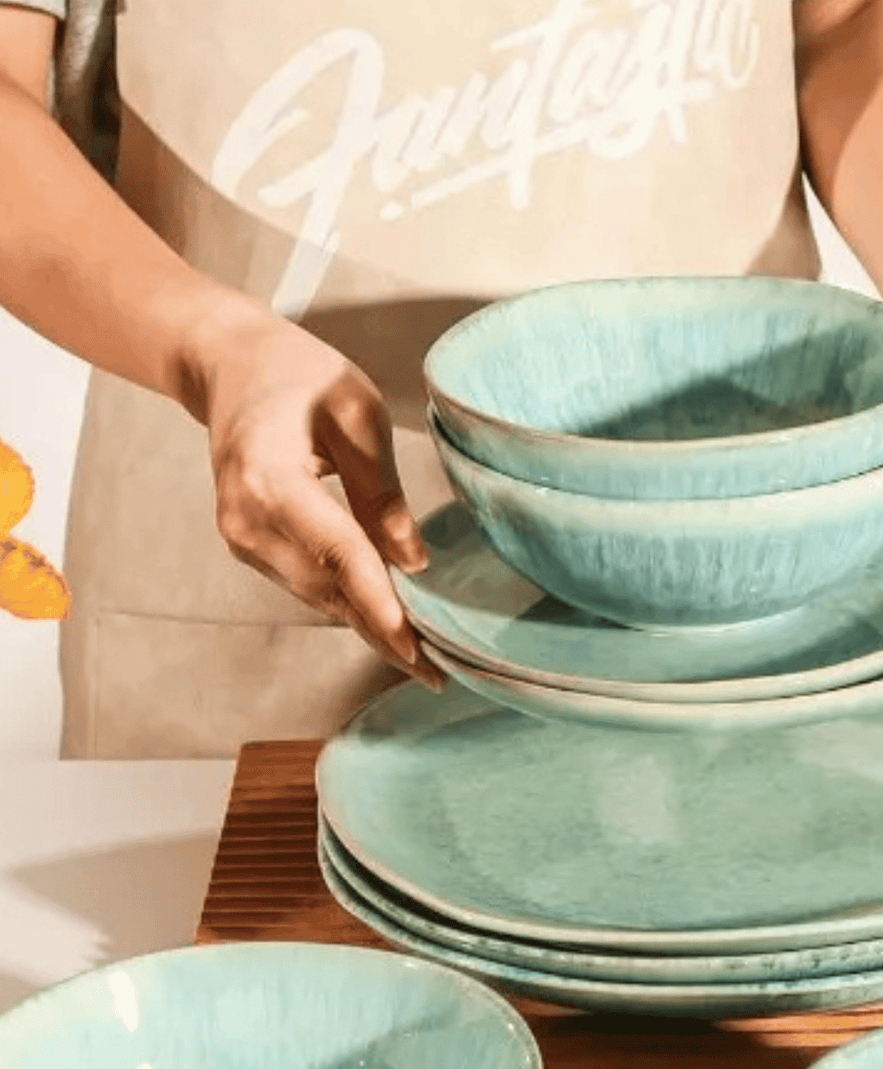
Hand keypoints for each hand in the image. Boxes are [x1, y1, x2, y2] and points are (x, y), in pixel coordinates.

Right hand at [183, 302, 443, 687]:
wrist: (227, 365)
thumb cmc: (297, 374)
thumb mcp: (356, 409)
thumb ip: (381, 487)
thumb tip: (414, 560)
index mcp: (268, 476)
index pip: (336, 550)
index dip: (378, 600)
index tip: (414, 642)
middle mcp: (244, 518)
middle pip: (327, 588)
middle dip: (382, 633)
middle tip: (438, 672)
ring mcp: (240, 537)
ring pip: (317, 596)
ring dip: (369, 627)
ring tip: (424, 662)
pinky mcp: (248, 545)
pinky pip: (307, 584)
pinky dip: (349, 605)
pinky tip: (389, 627)